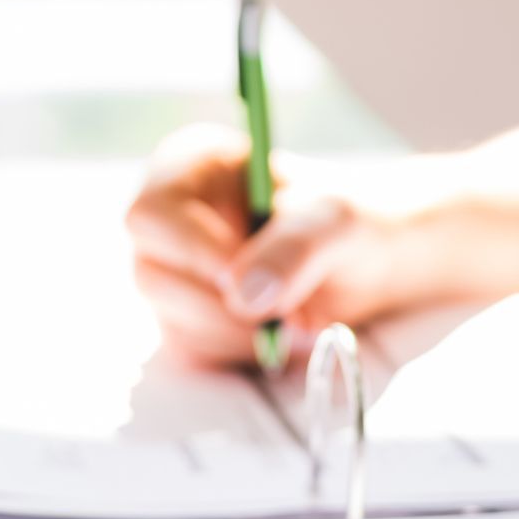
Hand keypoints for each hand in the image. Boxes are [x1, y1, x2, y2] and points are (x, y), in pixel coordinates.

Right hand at [124, 125, 404, 365]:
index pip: (152, 214)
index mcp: (192, 168)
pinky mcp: (187, 318)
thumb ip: (294, 248)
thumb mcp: (336, 221)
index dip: (194, 252)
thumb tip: (243, 294)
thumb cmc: (346, 224)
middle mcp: (170, 219)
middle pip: (151, 273)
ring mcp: (174, 272)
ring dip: (238, 332)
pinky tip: (279, 332)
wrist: (368, 265)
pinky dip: (239, 350)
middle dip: (221, 305)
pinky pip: (192, 347)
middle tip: (284, 312)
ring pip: (171, 317)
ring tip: (297, 319)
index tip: (242, 279)